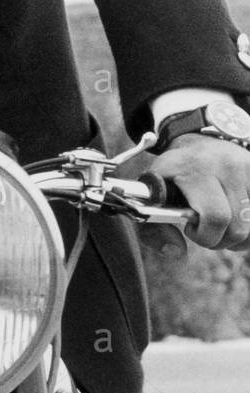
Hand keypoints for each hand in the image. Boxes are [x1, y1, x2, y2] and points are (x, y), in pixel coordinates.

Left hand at [154, 133, 249, 250]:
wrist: (197, 140)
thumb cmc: (173, 176)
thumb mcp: (153, 196)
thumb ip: (153, 229)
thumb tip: (176, 252)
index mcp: (193, 169)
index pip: (215, 216)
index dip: (204, 234)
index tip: (191, 229)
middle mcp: (225, 165)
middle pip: (238, 227)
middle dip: (221, 240)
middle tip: (208, 231)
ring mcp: (247, 167)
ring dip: (239, 236)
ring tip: (223, 225)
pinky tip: (237, 218)